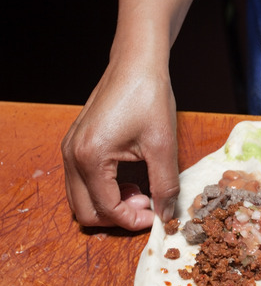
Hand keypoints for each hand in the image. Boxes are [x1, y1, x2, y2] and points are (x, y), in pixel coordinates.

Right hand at [61, 58, 179, 229]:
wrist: (136, 64)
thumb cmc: (149, 97)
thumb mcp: (163, 146)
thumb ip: (164, 185)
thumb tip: (166, 214)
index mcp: (90, 157)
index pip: (106, 209)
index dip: (133, 220)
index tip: (157, 216)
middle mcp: (72, 156)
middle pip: (85, 212)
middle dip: (118, 217)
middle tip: (147, 205)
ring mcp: (70, 149)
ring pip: (81, 199)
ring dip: (110, 205)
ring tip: (141, 192)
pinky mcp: (75, 144)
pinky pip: (82, 182)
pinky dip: (103, 190)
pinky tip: (129, 180)